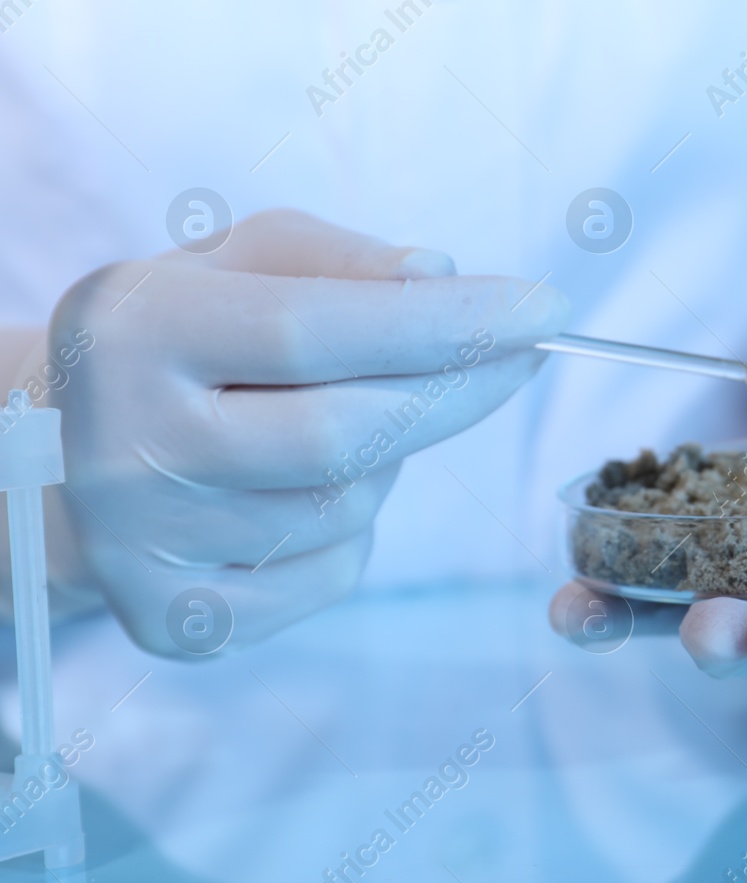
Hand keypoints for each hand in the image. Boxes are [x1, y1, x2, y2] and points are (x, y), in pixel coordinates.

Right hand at [27, 210, 567, 654]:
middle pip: (348, 435)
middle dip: (461, 391)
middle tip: (521, 357)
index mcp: (133, 330)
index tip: (547, 309)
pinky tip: (306, 487)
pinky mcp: (175, 622)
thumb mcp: (239, 265)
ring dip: (390, 457)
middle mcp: (124, 444)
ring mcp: (143, 546)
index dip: (447, 323)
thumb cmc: (184, 338)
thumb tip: (443, 278)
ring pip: (350, 504)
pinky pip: (333, 571)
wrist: (62, 452)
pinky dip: (356, 527)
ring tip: (346, 416)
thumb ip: (341, 260)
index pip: (319, 328)